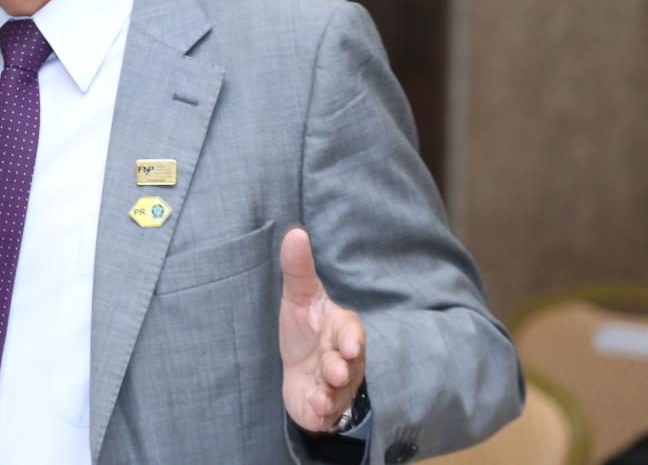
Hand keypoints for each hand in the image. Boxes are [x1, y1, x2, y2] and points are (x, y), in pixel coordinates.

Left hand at [279, 226, 366, 432]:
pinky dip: (319, 413)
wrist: (301, 372)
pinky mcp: (325, 408)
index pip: (351, 332)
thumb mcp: (299, 297)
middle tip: (333, 369)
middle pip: (348, 365)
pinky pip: (327, 414)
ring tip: (320, 395)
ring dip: (330, 394)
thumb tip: (295, 233)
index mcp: (341, 330)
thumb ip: (298, 269)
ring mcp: (337, 386)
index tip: (347, 344)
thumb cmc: (305, 330)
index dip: (350, 338)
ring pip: (338, 392)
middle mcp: (344, 359)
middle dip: (341, 368)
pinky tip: (312, 411)